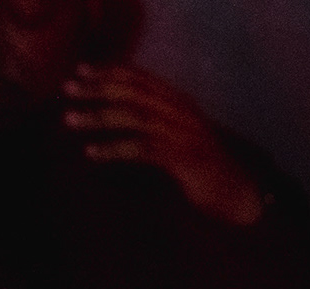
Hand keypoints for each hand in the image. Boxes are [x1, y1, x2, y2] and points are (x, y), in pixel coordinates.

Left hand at [59, 67, 269, 227]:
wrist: (242, 196)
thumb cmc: (209, 170)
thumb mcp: (183, 138)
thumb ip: (159, 122)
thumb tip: (118, 113)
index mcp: (183, 104)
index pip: (141, 77)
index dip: (110, 70)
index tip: (81, 70)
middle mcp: (183, 113)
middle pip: (132, 92)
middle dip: (97, 88)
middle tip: (68, 89)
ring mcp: (184, 135)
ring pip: (133, 116)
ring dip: (97, 116)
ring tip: (69, 119)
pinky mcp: (183, 159)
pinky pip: (140, 148)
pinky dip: (113, 149)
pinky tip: (92, 153)